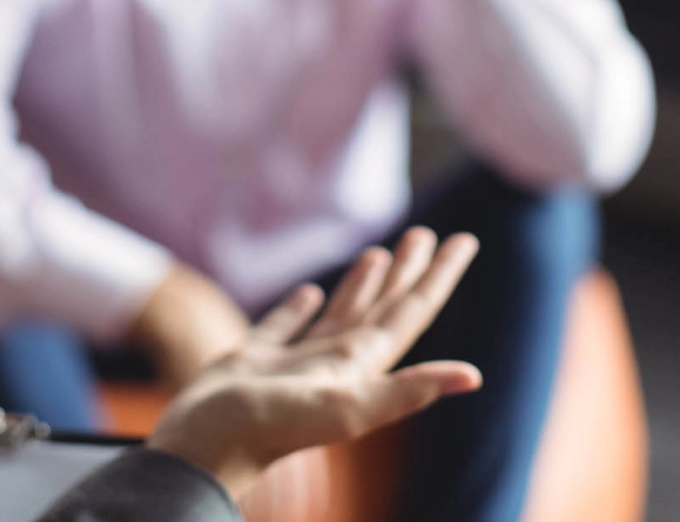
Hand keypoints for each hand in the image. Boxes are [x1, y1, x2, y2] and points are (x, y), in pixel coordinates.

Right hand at [146, 227, 481, 502]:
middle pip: (382, 308)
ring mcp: (297, 362)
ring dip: (363, 284)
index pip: (410, 312)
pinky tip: (311, 292)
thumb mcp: (347, 408)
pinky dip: (302, 306)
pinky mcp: (257, 359)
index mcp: (362, 366)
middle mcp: (337, 362)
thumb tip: (474, 377)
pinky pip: (288, 325)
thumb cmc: (273, 427)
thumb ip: (408, 390)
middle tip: (425, 234)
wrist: (205, 445)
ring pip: (340, 314)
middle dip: (407, 272)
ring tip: (379, 253)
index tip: (464, 241)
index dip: (438, 277)